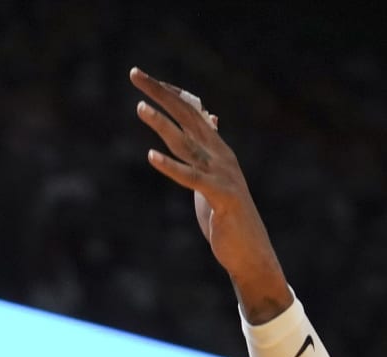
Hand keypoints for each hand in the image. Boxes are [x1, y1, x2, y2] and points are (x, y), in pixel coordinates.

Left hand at [131, 67, 290, 321]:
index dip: (169, 93)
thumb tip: (211, 118)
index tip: (144, 79)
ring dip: (161, 125)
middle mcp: (220, 155)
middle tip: (135, 74)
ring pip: (187, 144)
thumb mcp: (215, 176)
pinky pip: (191, 178)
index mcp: (218, 149)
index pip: (192, 111)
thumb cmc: (229, 217)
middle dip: (161, 94)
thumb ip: (209, 148)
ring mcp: (222, 174)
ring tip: (139, 109)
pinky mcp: (220, 196)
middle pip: (187, 116)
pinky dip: (171, 167)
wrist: (250, 252)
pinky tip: (151, 158)